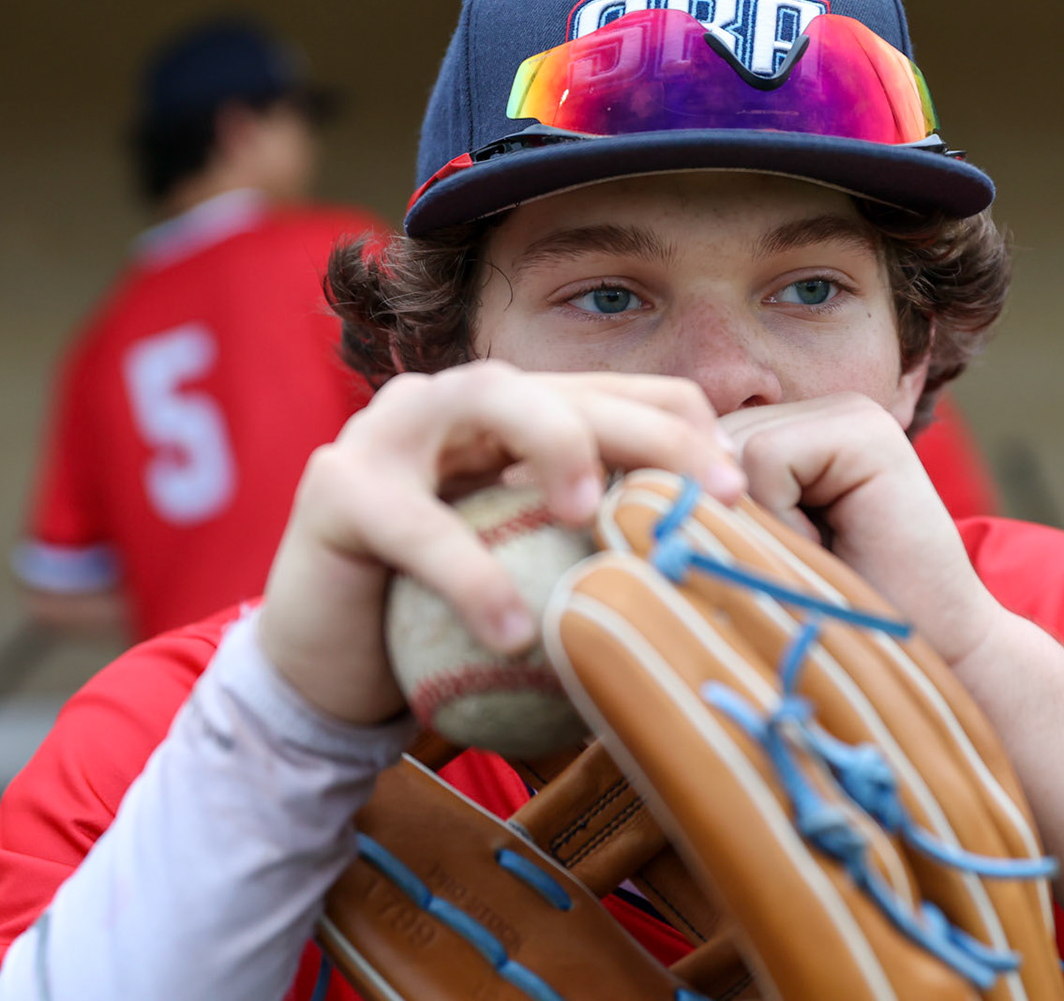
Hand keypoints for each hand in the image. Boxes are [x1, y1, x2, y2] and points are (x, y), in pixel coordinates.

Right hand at [257, 361, 745, 724]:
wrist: (324, 675)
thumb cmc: (443, 629)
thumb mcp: (534, 584)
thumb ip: (600, 564)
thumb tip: (715, 591)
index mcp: (510, 416)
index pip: (613, 393)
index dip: (683, 428)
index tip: (739, 494)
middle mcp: (452, 402)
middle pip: (564, 389)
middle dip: (648, 429)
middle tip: (712, 494)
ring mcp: (388, 431)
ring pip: (488, 399)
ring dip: (557, 443)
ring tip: (599, 513)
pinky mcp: (336, 488)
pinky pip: (415, 524)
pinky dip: (470, 575)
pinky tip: (516, 630)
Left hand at [719, 395, 1002, 664]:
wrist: (938, 661)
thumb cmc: (834, 625)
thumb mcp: (755, 556)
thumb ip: (709, 508)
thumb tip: (629, 480)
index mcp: (789, 435)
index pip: (694, 449)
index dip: (701, 514)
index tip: (762, 563)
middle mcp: (817, 412)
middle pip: (707, 444)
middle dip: (729, 518)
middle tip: (796, 565)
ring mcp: (847, 413)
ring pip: (731, 450)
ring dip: (756, 523)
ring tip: (814, 559)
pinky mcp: (865, 430)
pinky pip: (765, 458)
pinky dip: (782, 519)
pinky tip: (828, 550)